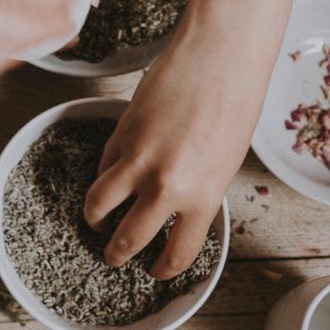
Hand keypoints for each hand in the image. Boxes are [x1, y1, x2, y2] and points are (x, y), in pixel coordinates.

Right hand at [84, 34, 264, 278]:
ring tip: (98, 222)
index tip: (156, 271)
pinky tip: (111, 178)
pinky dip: (102, 177)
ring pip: (98, 206)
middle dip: (117, 255)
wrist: (219, 58)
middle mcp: (167, 186)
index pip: (177, 254)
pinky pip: (102, 168)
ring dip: (95, 220)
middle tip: (114, 256)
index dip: (163, 270)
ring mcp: (138, 160)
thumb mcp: (224, 165)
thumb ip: (197, 194)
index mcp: (203, 198)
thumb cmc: (234, 105)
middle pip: (129, 240)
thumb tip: (173, 212)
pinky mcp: (120, 134)